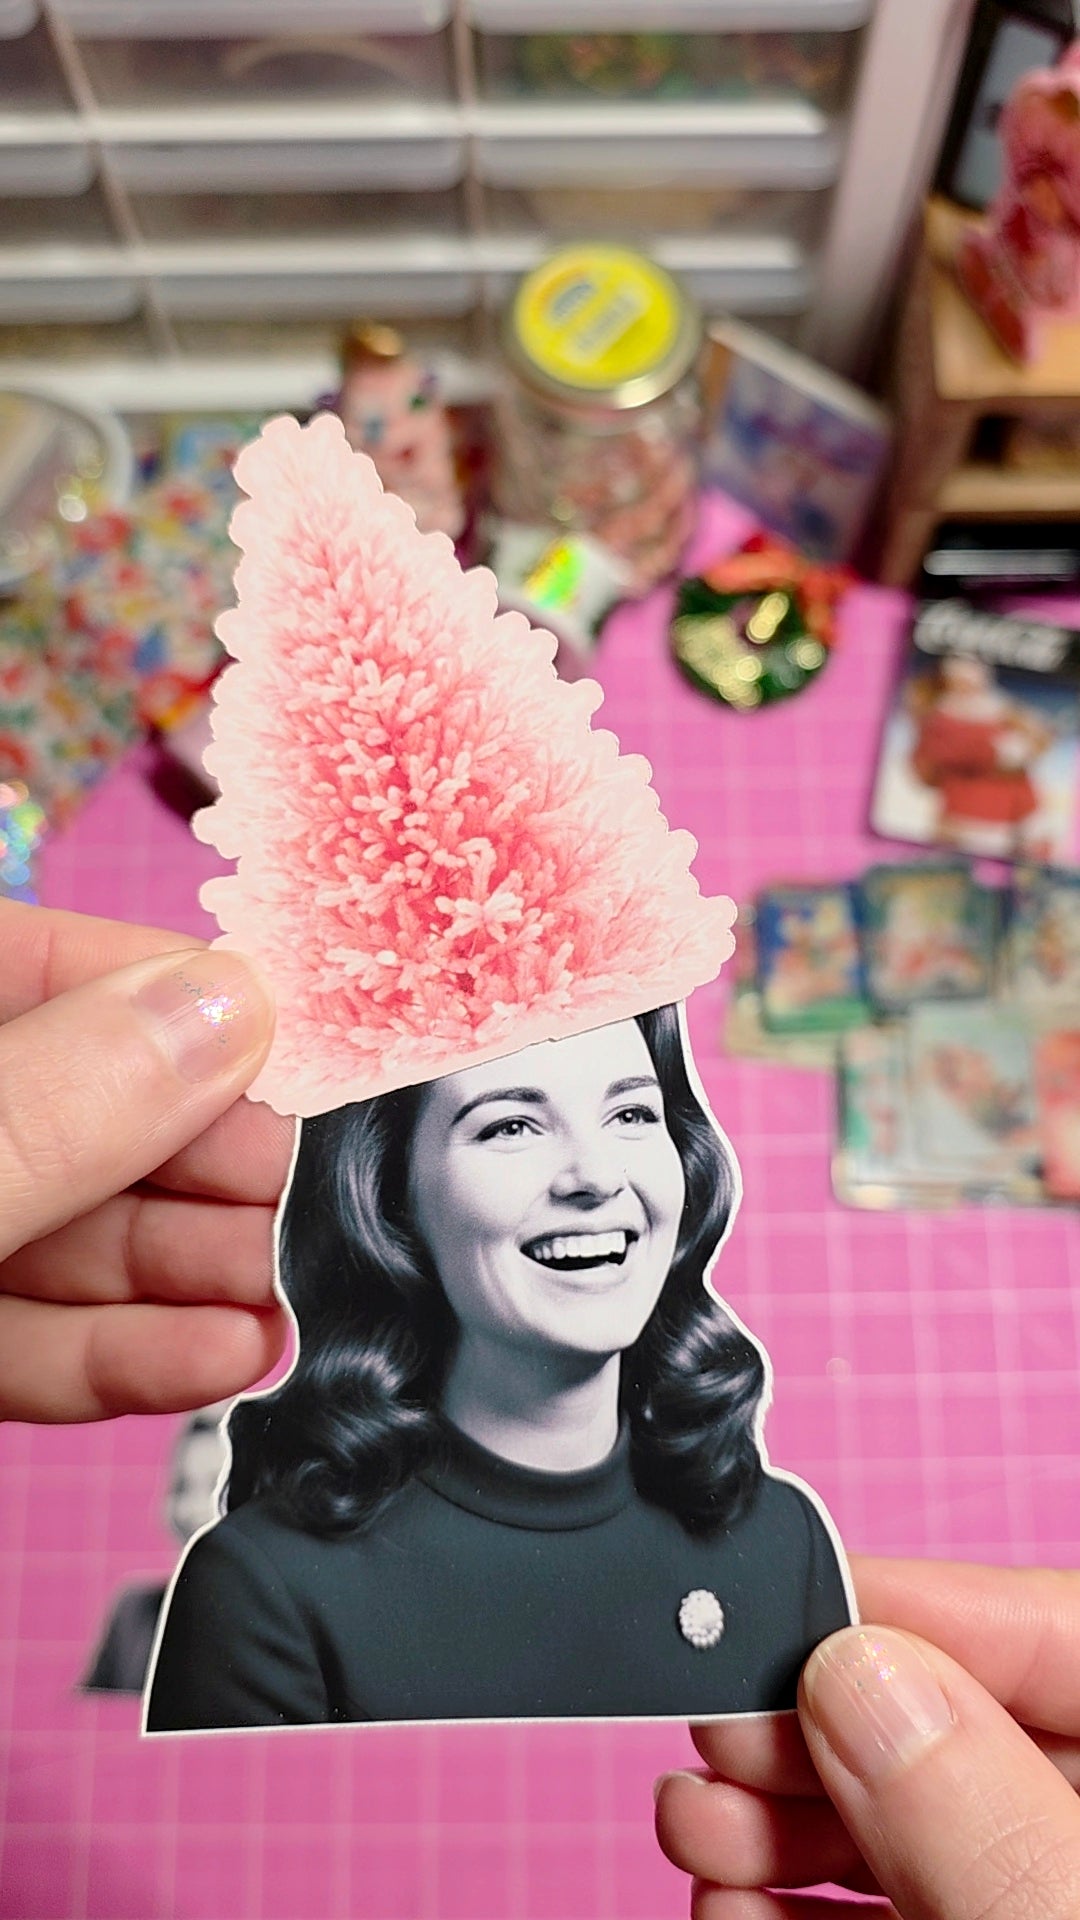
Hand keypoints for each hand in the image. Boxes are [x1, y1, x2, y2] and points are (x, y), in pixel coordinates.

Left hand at [1, 901, 293, 1422]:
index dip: (196, 1010)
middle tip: (322, 1206)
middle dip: (216, 1167)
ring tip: (295, 1297)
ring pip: (75, 1233)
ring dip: (195, 1273)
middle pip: (92, 1111)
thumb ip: (56, 1105)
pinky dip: (122, 1353)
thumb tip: (226, 1010)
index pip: (64, 970)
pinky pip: (28, 1338)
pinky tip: (223, 1354)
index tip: (317, 1061)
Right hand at [655, 1556, 1079, 1919]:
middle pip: (962, 1727)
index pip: (1062, 1632)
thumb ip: (979, 1815)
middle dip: (821, 1720)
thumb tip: (857, 1673)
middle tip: (725, 1726)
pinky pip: (892, 1917)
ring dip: (780, 1816)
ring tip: (699, 1825)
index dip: (922, 1607)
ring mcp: (1038, 1902)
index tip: (794, 1605)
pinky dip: (800, 1906)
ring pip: (911, 1826)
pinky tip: (732, 1903)